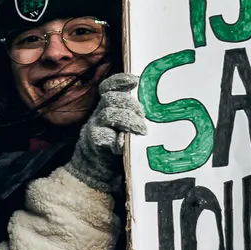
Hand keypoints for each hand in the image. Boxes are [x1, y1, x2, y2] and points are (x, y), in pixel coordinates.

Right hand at [68, 73, 147, 190]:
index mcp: (106, 105)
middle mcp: (98, 113)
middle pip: (111, 99)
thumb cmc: (116, 143)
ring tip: (142, 131)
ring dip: (128, 120)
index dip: (121, 80)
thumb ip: (133, 115)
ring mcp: (94, 127)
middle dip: (130, 105)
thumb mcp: (124, 125)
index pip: (109, 86)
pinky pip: (104, 136)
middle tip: (144, 116)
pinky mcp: (94, 143)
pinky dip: (117, 140)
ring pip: (108, 114)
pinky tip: (124, 144)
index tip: (135, 81)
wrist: (95, 169)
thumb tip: (155, 110)